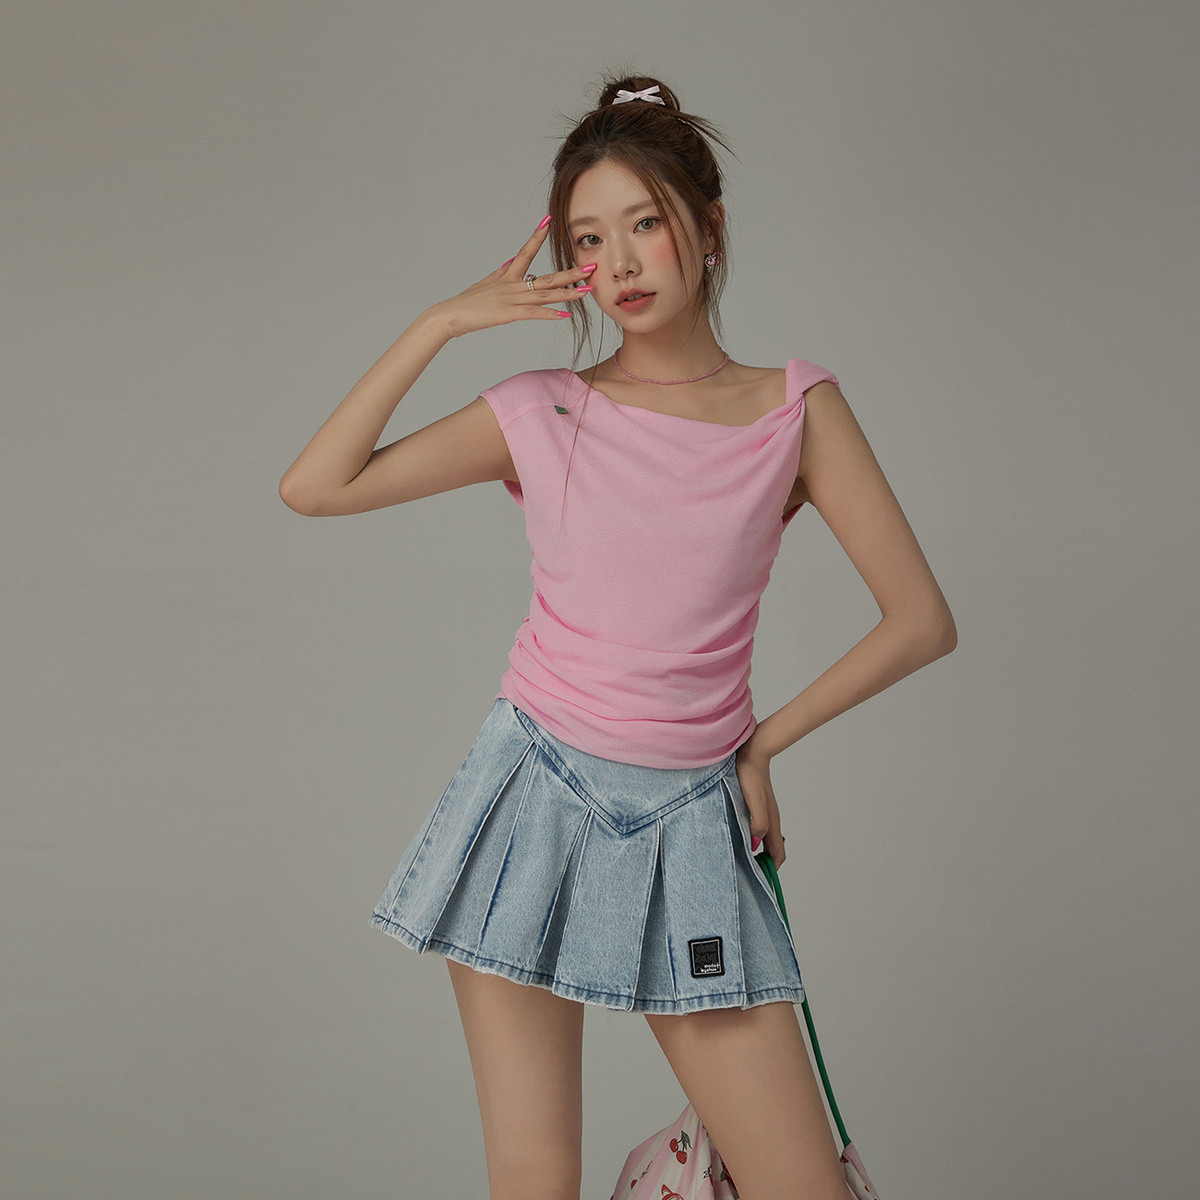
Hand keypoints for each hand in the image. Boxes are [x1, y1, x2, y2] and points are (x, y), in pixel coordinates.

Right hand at [426, 218, 593, 338]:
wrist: (450, 315)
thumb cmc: (468, 302)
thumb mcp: (487, 283)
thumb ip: (503, 272)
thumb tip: (513, 260)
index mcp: (508, 275)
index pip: (526, 251)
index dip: (538, 236)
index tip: (549, 219)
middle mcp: (513, 284)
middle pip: (547, 276)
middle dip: (571, 272)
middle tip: (591, 265)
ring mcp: (512, 299)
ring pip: (545, 294)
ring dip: (568, 293)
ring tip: (587, 290)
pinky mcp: (509, 314)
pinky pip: (534, 314)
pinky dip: (550, 314)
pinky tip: (565, 315)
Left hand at [735, 737, 786, 867]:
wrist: (751, 754)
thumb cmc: (750, 776)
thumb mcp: (754, 801)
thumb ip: (758, 822)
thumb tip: (756, 842)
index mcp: (772, 822)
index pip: (777, 854)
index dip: (772, 870)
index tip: (761, 881)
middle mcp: (770, 820)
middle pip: (773, 850)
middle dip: (764, 865)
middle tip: (749, 874)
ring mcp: (764, 813)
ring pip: (765, 840)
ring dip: (757, 852)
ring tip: (743, 860)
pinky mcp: (756, 806)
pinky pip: (757, 829)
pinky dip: (752, 839)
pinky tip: (739, 837)